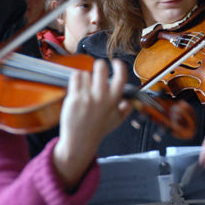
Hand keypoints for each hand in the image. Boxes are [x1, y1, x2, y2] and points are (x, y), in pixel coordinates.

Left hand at [53, 59, 130, 189]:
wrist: (80, 142)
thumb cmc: (98, 130)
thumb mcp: (117, 121)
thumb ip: (126, 108)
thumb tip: (130, 99)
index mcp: (114, 101)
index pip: (121, 77)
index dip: (119, 66)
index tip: (115, 63)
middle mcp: (101, 97)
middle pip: (101, 67)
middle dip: (99, 65)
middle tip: (98, 68)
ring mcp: (87, 97)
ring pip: (86, 73)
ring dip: (86, 77)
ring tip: (86, 87)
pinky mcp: (74, 98)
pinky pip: (75, 77)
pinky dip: (76, 79)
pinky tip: (78, 87)